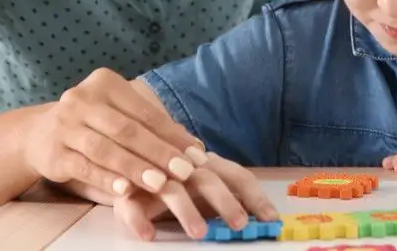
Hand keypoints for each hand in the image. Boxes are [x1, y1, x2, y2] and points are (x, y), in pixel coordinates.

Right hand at [22, 67, 207, 197]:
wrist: (39, 134)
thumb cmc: (92, 125)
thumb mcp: (119, 115)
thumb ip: (152, 128)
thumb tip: (195, 148)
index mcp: (105, 83)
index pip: (144, 111)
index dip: (172, 134)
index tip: (197, 155)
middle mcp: (82, 99)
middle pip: (127, 129)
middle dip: (159, 152)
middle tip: (184, 172)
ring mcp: (65, 125)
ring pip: (105, 149)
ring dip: (135, 167)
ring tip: (160, 183)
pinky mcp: (54, 153)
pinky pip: (84, 167)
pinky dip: (106, 179)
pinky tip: (125, 190)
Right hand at [113, 153, 278, 240]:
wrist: (126, 161)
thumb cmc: (175, 179)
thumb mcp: (204, 188)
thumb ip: (229, 198)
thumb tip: (266, 219)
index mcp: (208, 164)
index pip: (236, 176)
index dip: (255, 197)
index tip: (271, 219)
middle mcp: (184, 165)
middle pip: (207, 179)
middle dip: (225, 201)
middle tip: (240, 224)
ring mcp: (154, 175)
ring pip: (172, 190)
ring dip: (186, 211)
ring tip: (199, 234)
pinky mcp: (126, 191)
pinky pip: (131, 205)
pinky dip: (139, 220)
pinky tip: (149, 235)